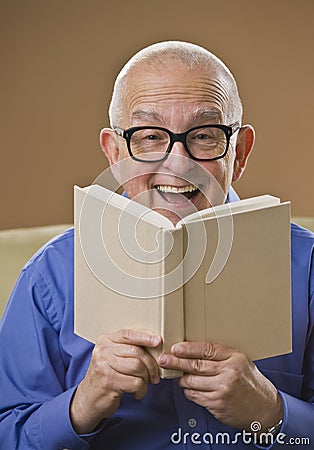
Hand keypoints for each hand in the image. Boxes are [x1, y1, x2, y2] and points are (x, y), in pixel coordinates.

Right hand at [70, 329, 160, 433]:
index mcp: (106, 341)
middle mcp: (103, 351)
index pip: (128, 334)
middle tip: (155, 375)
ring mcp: (104, 367)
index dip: (145, 336)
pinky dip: (141, 390)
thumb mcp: (113, 357)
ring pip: (138, 367)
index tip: (158, 341)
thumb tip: (155, 343)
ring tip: (144, 383)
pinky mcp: (108, 383)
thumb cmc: (107, 376)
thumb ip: (128, 348)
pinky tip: (137, 393)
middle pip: (137, 352)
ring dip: (146, 377)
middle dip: (151, 364)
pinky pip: (136, 383)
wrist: (89, 398)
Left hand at [157, 342, 282, 431]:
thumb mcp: (241, 362)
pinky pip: (195, 396)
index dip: (188, 348)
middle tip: (164, 360)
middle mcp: (228, 373)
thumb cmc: (251, 383)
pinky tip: (188, 389)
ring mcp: (222, 390)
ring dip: (182, 379)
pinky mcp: (217, 404)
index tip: (175, 348)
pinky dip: (189, 392)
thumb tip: (194, 351)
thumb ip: (221, 356)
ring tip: (179, 376)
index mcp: (234, 358)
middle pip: (195, 365)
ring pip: (192, 381)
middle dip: (176, 362)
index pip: (206, 349)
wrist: (265, 408)